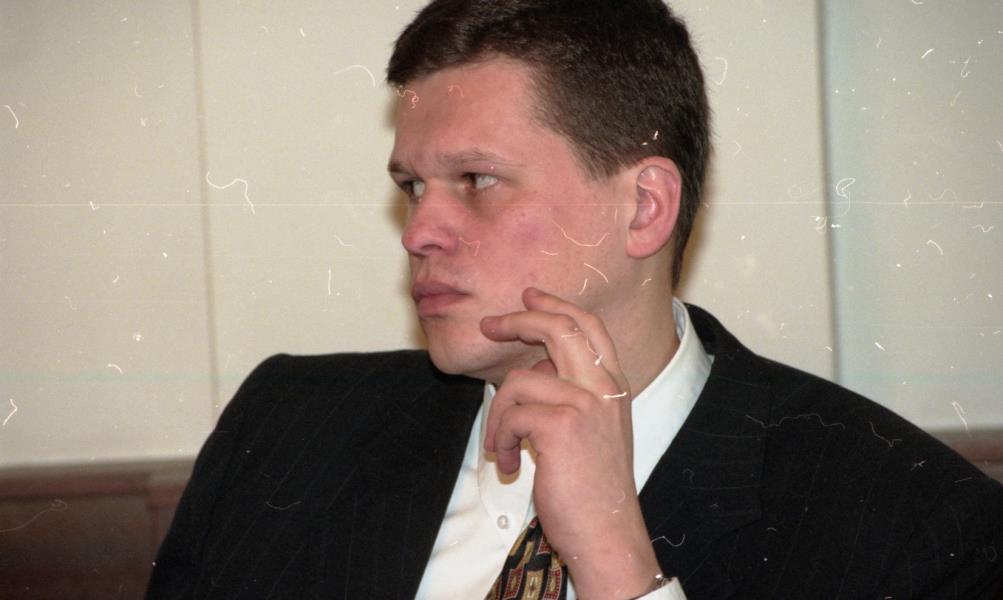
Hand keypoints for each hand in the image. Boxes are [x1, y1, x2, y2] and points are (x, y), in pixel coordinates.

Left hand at [480, 287, 661, 598]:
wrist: (607, 532)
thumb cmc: (592, 489)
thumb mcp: (591, 431)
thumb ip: (571, 395)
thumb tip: (536, 369)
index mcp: (614, 386)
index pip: (589, 327)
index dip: (556, 305)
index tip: (529, 297)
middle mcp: (604, 388)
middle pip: (560, 327)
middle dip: (520, 319)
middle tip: (490, 325)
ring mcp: (585, 403)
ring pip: (519, 380)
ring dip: (497, 416)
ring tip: (501, 448)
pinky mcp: (561, 424)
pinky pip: (511, 413)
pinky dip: (498, 440)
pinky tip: (507, 464)